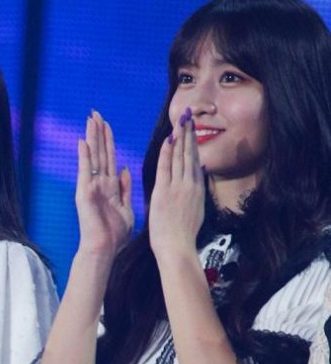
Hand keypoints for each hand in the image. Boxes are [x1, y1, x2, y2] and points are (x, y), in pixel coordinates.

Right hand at [75, 111, 133, 259]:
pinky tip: (83, 142)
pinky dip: (84, 156)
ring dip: (91, 138)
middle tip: (96, 113)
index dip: (109, 141)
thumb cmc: (115, 235)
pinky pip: (85, 171)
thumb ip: (124, 188)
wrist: (104, 249)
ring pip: (92, 157)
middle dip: (98, 133)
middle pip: (99, 153)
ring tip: (90, 120)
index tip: (107, 124)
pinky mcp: (84, 193)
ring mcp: (90, 187)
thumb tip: (124, 169)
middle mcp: (99, 184)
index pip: (109, 158)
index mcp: (110, 187)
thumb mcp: (126, 207)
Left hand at [148, 108, 205, 262]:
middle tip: (188, 116)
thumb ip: (195, 192)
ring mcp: (178, 187)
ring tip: (181, 120)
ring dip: (181, 136)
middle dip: (189, 133)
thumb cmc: (182, 236)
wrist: (177, 247)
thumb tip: (198, 176)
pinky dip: (168, 151)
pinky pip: (166, 166)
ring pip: (180, 156)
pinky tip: (169, 138)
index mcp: (197, 190)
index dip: (193, 144)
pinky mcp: (165, 192)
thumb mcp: (196, 211)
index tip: (192, 130)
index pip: (194, 161)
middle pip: (189, 154)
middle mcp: (190, 185)